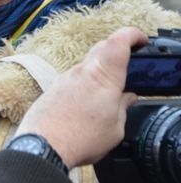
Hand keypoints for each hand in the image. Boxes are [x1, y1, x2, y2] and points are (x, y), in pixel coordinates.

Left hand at [16, 26, 145, 168]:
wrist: (41, 147)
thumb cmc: (80, 139)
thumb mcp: (115, 129)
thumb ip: (123, 108)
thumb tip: (127, 98)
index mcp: (103, 77)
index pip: (118, 42)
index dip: (132, 35)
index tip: (141, 40)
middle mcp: (82, 72)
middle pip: (102, 49)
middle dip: (118, 51)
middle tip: (130, 64)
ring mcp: (65, 79)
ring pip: (87, 65)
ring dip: (100, 72)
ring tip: (109, 91)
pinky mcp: (53, 89)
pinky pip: (74, 80)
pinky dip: (85, 85)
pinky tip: (88, 102)